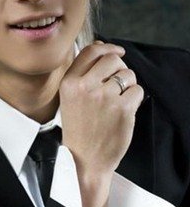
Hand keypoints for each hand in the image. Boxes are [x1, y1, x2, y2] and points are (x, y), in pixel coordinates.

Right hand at [59, 41, 143, 206]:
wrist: (84, 160)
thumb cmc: (78, 128)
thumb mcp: (69, 97)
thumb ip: (82, 72)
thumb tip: (100, 47)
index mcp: (69, 82)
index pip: (91, 51)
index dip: (107, 47)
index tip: (117, 51)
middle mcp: (85, 87)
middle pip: (113, 59)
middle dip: (120, 67)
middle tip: (118, 81)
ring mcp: (104, 97)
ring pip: (128, 74)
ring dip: (128, 84)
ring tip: (119, 99)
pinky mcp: (122, 109)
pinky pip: (137, 90)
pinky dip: (135, 98)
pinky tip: (125, 109)